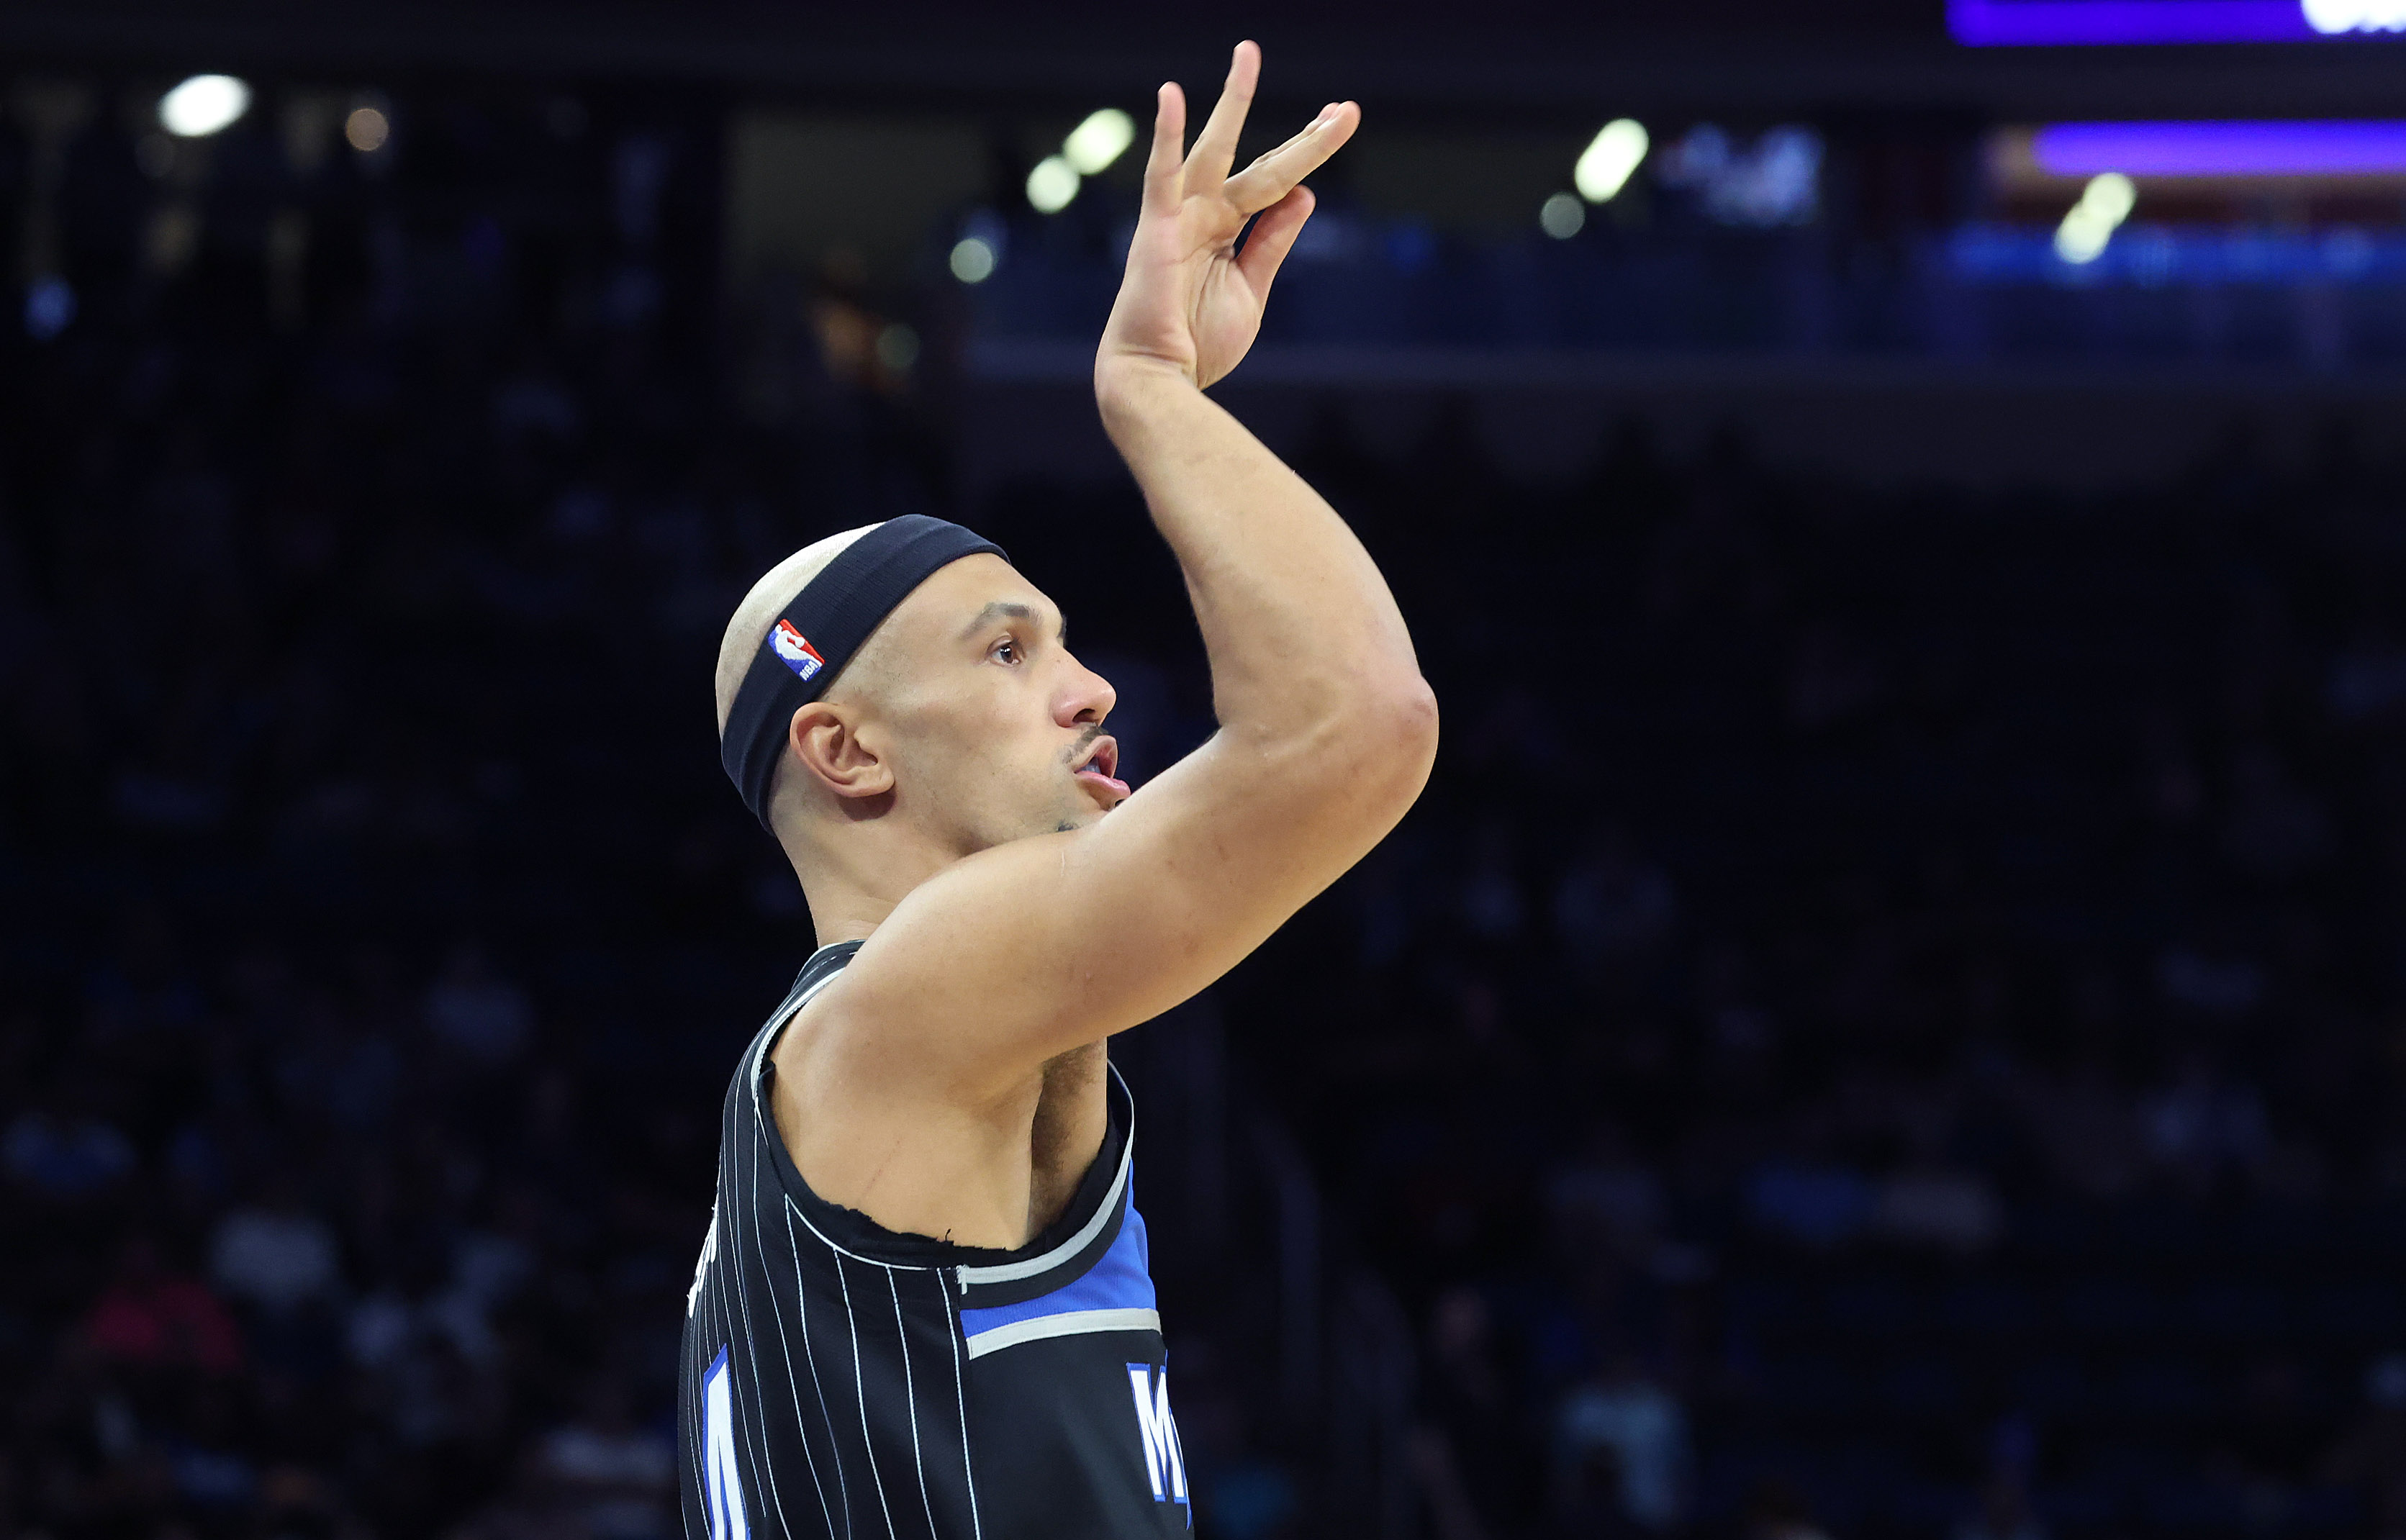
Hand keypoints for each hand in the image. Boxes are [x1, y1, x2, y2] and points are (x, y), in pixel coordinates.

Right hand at [1095, 42, 1357, 395]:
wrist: (1159, 381)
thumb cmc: (1196, 343)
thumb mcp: (1251, 291)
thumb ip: (1273, 242)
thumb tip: (1304, 194)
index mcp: (1227, 231)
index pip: (1276, 182)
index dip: (1308, 152)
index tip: (1341, 120)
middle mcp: (1205, 214)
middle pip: (1261, 162)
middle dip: (1302, 135)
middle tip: (1344, 107)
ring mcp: (1180, 216)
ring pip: (1216, 150)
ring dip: (1233, 101)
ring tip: (1249, 54)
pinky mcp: (1156, 228)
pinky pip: (1161, 174)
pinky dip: (1164, 135)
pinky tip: (1171, 94)